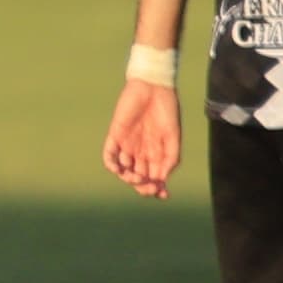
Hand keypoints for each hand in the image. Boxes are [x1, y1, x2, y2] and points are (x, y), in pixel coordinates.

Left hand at [103, 79, 180, 199]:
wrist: (154, 88)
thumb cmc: (167, 111)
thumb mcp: (173, 138)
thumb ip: (170, 159)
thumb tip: (161, 179)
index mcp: (156, 153)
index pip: (153, 177)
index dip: (157, 189)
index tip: (163, 194)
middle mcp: (141, 152)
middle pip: (138, 177)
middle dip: (143, 186)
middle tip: (149, 186)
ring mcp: (127, 144)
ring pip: (124, 170)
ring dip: (129, 178)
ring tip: (137, 176)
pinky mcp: (115, 135)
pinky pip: (109, 154)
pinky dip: (112, 164)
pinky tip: (119, 169)